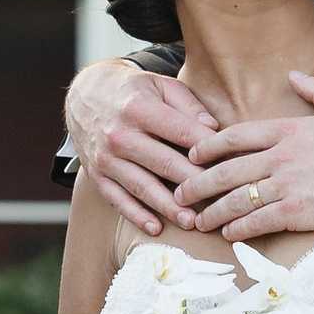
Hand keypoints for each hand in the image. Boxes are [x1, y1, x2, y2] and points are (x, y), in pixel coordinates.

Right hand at [66, 63, 220, 237]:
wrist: (86, 95)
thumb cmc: (133, 91)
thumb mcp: (160, 85)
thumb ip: (188, 105)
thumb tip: (213, 130)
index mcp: (138, 108)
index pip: (179, 131)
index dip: (205, 149)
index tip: (227, 164)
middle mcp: (119, 135)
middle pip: (163, 163)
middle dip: (193, 183)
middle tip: (218, 200)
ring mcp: (106, 158)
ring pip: (142, 186)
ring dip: (168, 207)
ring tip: (192, 221)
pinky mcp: (97, 176)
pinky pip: (117, 199)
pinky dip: (136, 215)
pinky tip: (156, 228)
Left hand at [176, 73, 313, 239]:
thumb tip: (294, 75)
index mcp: (290, 129)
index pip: (236, 136)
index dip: (208, 147)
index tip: (194, 155)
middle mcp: (281, 157)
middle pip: (226, 170)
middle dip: (198, 182)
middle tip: (181, 191)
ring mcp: (287, 186)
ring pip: (236, 199)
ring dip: (213, 211)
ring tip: (198, 220)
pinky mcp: (297, 213)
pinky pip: (257, 221)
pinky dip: (238, 228)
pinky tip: (228, 233)